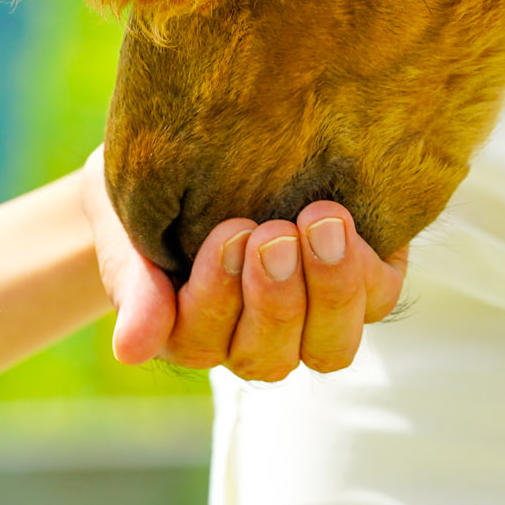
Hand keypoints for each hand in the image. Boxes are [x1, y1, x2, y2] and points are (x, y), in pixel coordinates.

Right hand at [78, 148, 405, 379]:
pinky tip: (344, 222)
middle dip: (274, 299)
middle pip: (270, 358)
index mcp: (190, 335)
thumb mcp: (131, 229)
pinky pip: (375, 300)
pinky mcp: (360, 284)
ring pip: (329, 345)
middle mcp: (253, 341)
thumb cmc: (152, 194)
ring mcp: (311, 319)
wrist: (200, 146)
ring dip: (327, 289)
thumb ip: (134, 286)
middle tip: (272, 233)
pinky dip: (364, 268)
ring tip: (318, 223)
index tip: (228, 232)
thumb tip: (129, 351)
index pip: (202, 344)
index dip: (217, 297)